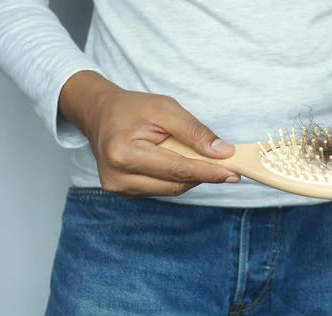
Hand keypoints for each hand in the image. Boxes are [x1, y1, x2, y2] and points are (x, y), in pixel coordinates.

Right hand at [59, 71, 239, 196]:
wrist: (99, 114)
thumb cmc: (131, 108)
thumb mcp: (166, 108)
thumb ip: (194, 131)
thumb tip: (223, 153)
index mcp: (124, 153)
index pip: (177, 168)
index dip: (208, 171)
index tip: (233, 173)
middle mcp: (117, 177)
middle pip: (175, 184)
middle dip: (203, 175)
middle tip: (228, 167)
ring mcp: (118, 188)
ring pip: (170, 190)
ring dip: (190, 177)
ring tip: (201, 160)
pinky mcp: (122, 192)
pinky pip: (160, 190)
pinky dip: (175, 178)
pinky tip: (178, 163)